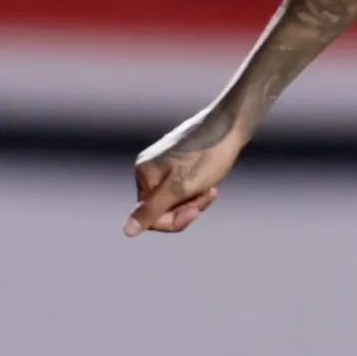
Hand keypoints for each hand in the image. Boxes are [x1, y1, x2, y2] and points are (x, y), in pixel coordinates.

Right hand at [128, 105, 248, 234]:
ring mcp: (163, 163)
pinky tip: (210, 181)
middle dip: (186, 208)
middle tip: (207, 194)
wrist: (231, 124)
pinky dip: (197, 189)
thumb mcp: (178, 189)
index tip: (196, 209)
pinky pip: (183, 186)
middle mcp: (148, 168)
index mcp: (143, 175)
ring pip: (175, 198)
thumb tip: (125, 231)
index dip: (175, 220)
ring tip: (210, 186)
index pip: (150, 217)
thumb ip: (151, 211)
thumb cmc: (206, 156)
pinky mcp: (178, 160)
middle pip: (162, 208)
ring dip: (194, 199)